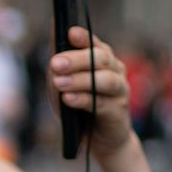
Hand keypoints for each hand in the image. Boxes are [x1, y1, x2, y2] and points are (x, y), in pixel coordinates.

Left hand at [49, 26, 131, 157]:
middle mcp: (115, 70)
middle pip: (100, 58)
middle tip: (55, 63)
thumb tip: (52, 33)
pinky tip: (68, 98)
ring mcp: (120, 90)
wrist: (97, 138)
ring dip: (79, 80)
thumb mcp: (61, 83)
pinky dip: (83, 99)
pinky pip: (101, 103)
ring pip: (105, 80)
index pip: (94, 43)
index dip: (84, 38)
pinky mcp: (118, 111)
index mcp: (102, 59)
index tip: (70, 33)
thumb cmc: (77, 105)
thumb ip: (58, 62)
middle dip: (77, 59)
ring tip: (59, 82)